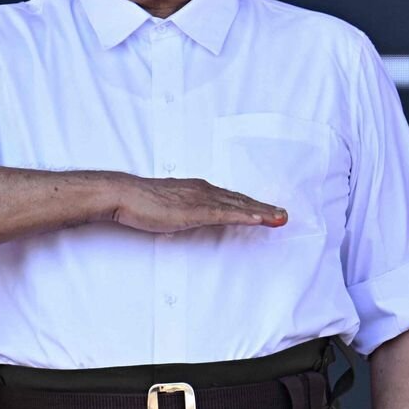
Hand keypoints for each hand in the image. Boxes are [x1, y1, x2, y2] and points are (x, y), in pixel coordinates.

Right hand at [106, 174, 287, 233]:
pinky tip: (259, 219)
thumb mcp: (170, 206)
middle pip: (240, 200)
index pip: (231, 198)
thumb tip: (193, 216)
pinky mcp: (195, 210)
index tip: (268, 211)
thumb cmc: (142, 201)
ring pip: (238, 205)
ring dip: (261, 212)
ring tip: (279, 218)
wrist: (125, 194)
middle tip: (283, 215)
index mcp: (199, 190)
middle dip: (264, 208)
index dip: (252, 204)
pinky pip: (225, 213)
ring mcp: (201, 199)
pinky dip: (245, 215)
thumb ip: (185, 209)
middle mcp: (205, 190)